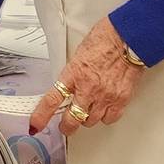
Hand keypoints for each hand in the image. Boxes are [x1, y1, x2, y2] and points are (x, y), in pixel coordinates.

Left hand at [28, 17, 142, 136]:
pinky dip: (105, 117)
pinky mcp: (121, 99)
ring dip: (87, 118)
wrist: (127, 37)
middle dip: (67, 126)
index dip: (41, 116)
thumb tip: (68, 85)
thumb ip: (73, 74)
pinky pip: (109, 119)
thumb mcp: (79, 55)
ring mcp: (105, 95)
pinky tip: (104, 109)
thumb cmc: (105, 40)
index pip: (52, 100)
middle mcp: (88, 88)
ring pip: (91, 121)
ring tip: (88, 110)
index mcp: (73, 74)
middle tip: (66, 125)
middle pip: (72, 119)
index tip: (35, 124)